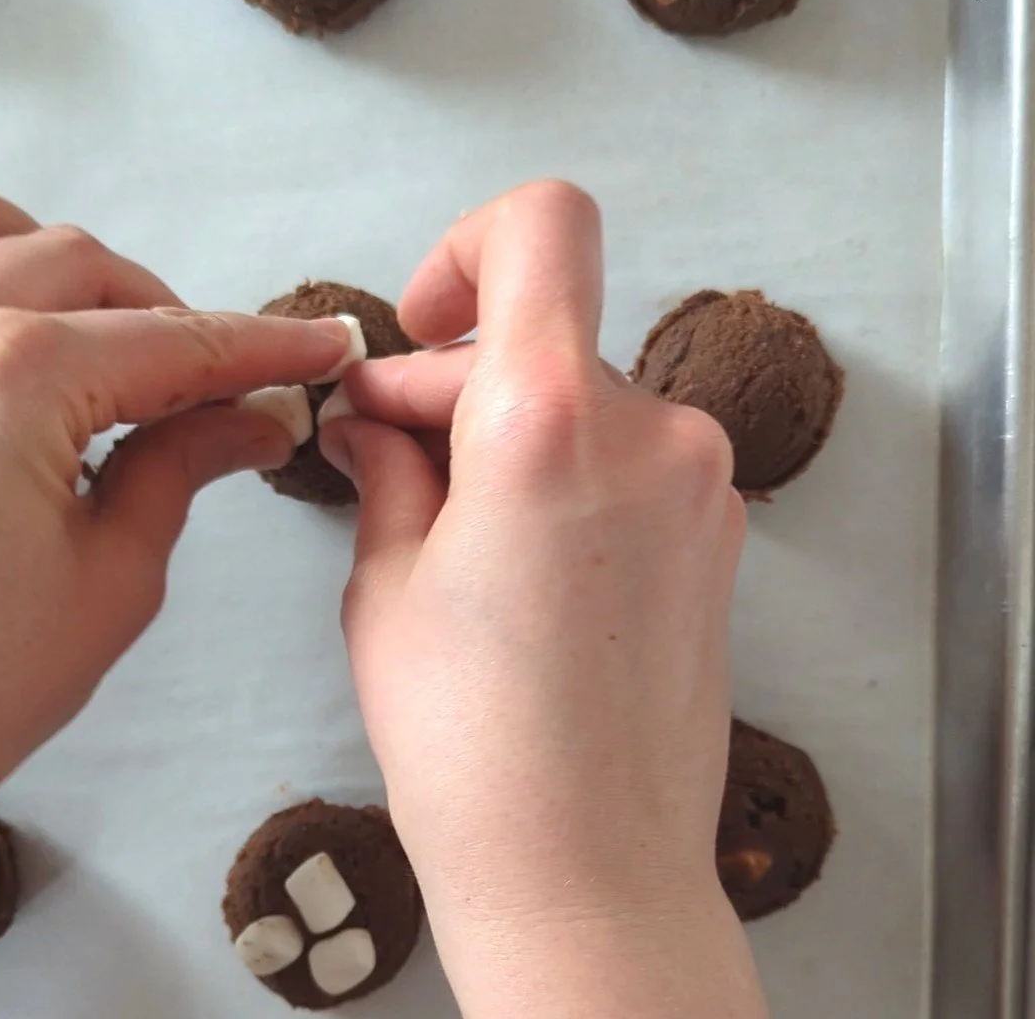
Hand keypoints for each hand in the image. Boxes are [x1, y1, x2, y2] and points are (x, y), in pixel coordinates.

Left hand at [0, 173, 354, 811]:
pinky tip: (4, 311)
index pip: (174, 344)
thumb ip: (181, 470)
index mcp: (14, 380)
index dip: (263, 346)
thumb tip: (252, 419)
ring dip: (59, 266)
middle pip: (84, 270)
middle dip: (174, 319)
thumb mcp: (109, 584)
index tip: (322, 346)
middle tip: (230, 384)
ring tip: (108, 334)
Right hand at [320, 182, 765, 1017]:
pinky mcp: (722, 531)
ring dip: (511, 432)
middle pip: (541, 337)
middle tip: (386, 453)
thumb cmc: (467, 741)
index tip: (421, 330)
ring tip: (450, 520)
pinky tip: (519, 551)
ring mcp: (702, 482)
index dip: (468, 247)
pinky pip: (628, 456)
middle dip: (454, 385)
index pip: (543, 227)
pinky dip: (568, 470)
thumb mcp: (387, 586)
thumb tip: (375, 419)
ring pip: (584, 400)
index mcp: (548, 419)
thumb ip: (388, 470)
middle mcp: (650, 430)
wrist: (588, 868)